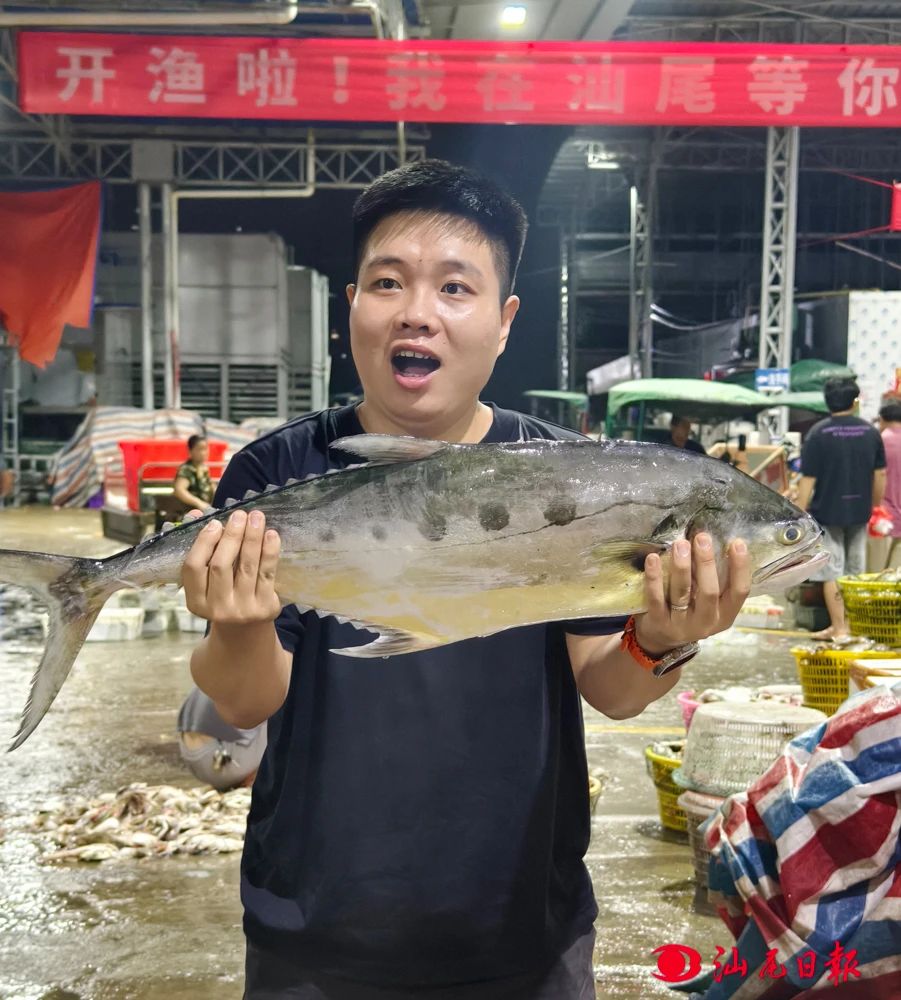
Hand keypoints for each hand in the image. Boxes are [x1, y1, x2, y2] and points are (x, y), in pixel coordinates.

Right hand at [181, 509, 281, 625]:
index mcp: (195, 601)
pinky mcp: (265, 607)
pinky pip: (267, 574)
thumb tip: (196, 513)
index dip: (203, 542)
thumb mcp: (207, 580)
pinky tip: (271, 534)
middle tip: (239, 515)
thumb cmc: (223, 594)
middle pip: (221, 565)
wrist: (246, 629)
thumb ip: (201, 547)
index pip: (193, 568)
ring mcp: (242, 610)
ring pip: (246, 567)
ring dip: (252, 538)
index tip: (215, 523)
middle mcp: (216, 608)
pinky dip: (270, 552)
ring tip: (256, 517)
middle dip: (231, 536)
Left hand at [635, 533, 750, 655]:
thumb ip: (714, 581)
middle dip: (706, 562)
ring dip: (681, 566)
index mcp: (725, 615)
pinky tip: (653, 558)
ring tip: (680, 544)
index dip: (740, 568)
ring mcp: (681, 624)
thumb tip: (716, 542)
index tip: (737, 543)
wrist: (660, 639)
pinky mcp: (658, 622)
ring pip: (682, 593)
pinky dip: (654, 577)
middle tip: (702, 538)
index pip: (740, 592)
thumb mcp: (709, 603)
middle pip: (709, 591)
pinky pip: (656, 598)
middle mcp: (706, 621)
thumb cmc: (689, 611)